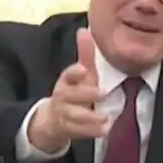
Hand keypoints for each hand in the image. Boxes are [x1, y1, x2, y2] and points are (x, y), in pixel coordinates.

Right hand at [28, 28, 107, 151]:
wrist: (55, 117)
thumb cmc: (74, 91)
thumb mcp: (80, 74)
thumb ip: (85, 55)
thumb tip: (85, 30)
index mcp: (67, 81)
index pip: (67, 75)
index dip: (74, 72)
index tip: (83, 70)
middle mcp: (63, 97)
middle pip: (70, 96)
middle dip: (86, 94)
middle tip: (103, 93)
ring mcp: (65, 114)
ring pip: (75, 116)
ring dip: (90, 118)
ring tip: (106, 118)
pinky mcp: (69, 129)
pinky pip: (79, 132)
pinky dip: (92, 132)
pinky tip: (106, 130)